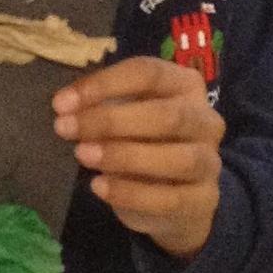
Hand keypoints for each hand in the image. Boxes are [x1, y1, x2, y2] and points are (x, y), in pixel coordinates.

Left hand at [52, 57, 225, 259]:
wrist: (172, 197)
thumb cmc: (141, 140)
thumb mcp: (120, 115)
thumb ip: (98, 106)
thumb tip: (64, 108)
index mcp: (185, 85)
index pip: (148, 73)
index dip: (104, 84)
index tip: (61, 103)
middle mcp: (206, 120)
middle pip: (166, 115)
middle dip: (110, 121)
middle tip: (64, 128)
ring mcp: (210, 161)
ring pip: (176, 158)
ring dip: (123, 155)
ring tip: (82, 155)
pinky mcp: (204, 199)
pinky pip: (171, 198)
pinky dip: (131, 193)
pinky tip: (99, 186)